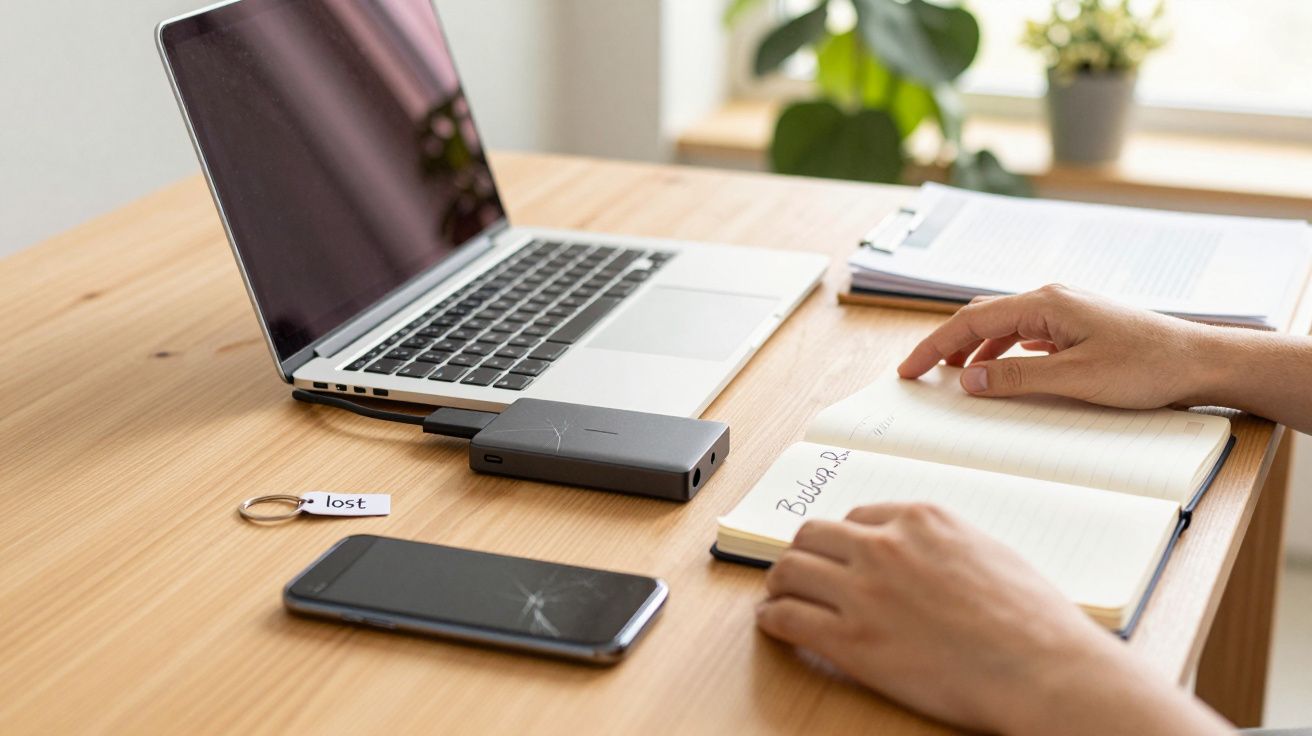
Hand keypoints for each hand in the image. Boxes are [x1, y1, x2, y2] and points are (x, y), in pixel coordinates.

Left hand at [755, 503, 1231, 734]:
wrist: (1043, 670)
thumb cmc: (1033, 620)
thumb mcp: (989, 551)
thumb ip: (942, 544)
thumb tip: (920, 551)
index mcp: (921, 519)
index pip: (856, 517)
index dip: (842, 540)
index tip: (836, 555)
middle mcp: (884, 546)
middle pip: (813, 535)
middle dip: (805, 554)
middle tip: (800, 572)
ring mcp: (864, 591)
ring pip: (790, 570)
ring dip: (781, 583)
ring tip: (781, 597)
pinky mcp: (851, 640)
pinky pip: (787, 618)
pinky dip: (773, 620)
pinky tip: (775, 625)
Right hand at [897, 285, 1214, 408]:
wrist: (1201, 361)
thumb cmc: (1146, 366)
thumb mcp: (1076, 379)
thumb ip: (1017, 378)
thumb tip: (969, 380)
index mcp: (1045, 303)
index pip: (971, 320)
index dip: (934, 345)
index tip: (909, 369)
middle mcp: (1051, 299)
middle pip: (982, 316)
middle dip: (948, 344)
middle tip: (923, 373)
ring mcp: (1066, 311)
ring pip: (1004, 326)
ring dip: (976, 351)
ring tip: (957, 379)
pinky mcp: (1079, 326)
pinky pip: (1027, 335)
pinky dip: (1004, 353)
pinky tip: (1002, 372)